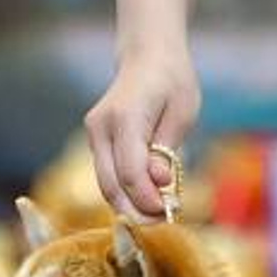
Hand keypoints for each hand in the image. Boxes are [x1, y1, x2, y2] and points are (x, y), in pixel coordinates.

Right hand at [84, 43, 200, 221]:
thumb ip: (167, 150)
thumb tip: (158, 182)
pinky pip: (108, 178)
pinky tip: (148, 199)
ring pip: (106, 187)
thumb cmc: (172, 82)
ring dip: (131, 207)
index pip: (131, 173)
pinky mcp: (95, 142)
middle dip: (138, 212)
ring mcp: (94, 134)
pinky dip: (126, 194)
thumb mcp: (182, 113)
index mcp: (125, 117)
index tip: (171, 212)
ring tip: (159, 213)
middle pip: (112, 186)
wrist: (148, 56)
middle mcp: (101, 127)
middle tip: (165, 220)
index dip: (149, 200)